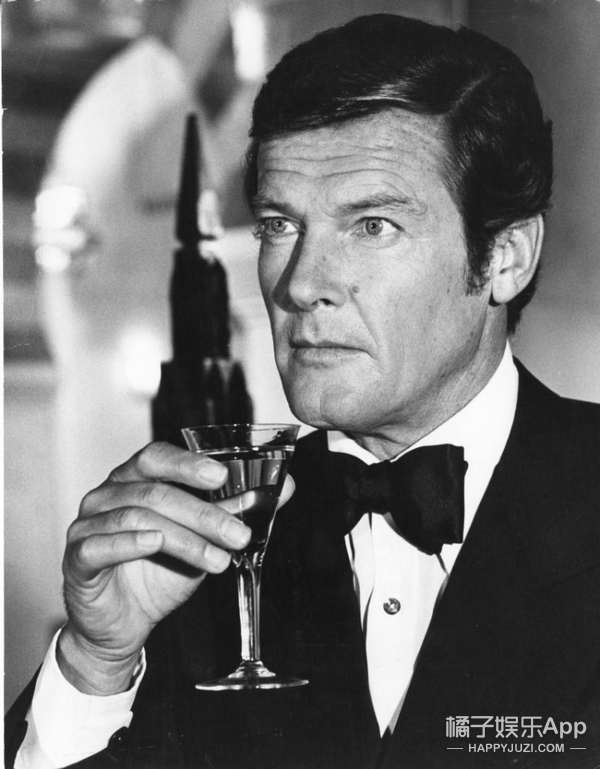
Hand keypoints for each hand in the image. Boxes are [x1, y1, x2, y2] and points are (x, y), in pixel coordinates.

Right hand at [59, 441, 293, 694]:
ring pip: (137, 518)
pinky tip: (155, 544)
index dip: (188, 463)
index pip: (157, 457)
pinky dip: (129, 543)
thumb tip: (284, 485)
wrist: (123, 625)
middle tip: (239, 534)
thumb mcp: (204, 539)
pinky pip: (100, 544)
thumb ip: (237, 510)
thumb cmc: (160, 572)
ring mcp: (88, 523)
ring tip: (219, 560)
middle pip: (155, 491)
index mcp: (134, 480)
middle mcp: (107, 494)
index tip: (223, 475)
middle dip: (203, 512)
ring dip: (185, 538)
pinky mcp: (77, 557)